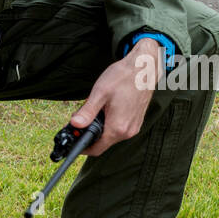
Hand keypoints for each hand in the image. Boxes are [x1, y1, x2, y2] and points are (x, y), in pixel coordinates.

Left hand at [69, 38, 160, 156]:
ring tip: (96, 110)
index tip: (74, 141)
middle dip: (91, 134)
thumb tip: (75, 124)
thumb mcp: (100, 93)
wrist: (144, 68)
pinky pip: (120, 129)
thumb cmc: (123, 77)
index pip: (96, 149)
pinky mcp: (137, 121)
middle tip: (81, 119)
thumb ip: (87, 112)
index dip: (83, 147)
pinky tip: (107, 109)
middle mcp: (128, 131)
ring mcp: (134, 127)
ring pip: (112, 135)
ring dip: (101, 128)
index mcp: (117, 127)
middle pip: (104, 142)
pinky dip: (110, 123)